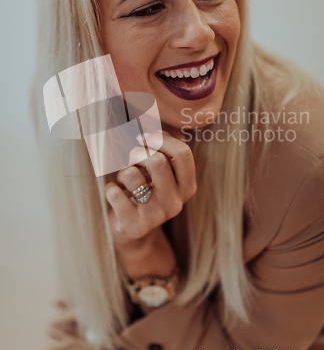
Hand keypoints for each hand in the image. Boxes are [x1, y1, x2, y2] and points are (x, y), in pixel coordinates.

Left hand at [105, 132, 196, 278]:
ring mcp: (156, 216)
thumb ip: (161, 149)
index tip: (145, 138)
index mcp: (187, 187)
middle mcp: (175, 203)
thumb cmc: (147, 191)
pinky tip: (116, 195)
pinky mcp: (134, 224)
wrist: (133, 231)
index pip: (182, 153)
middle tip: (131, 157)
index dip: (161, 139)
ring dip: (123, 171)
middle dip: (138, 153)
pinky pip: (114, 192)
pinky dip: (110, 188)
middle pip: (157, 161)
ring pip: (132, 174)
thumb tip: (149, 118)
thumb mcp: (160, 173)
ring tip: (126, 181)